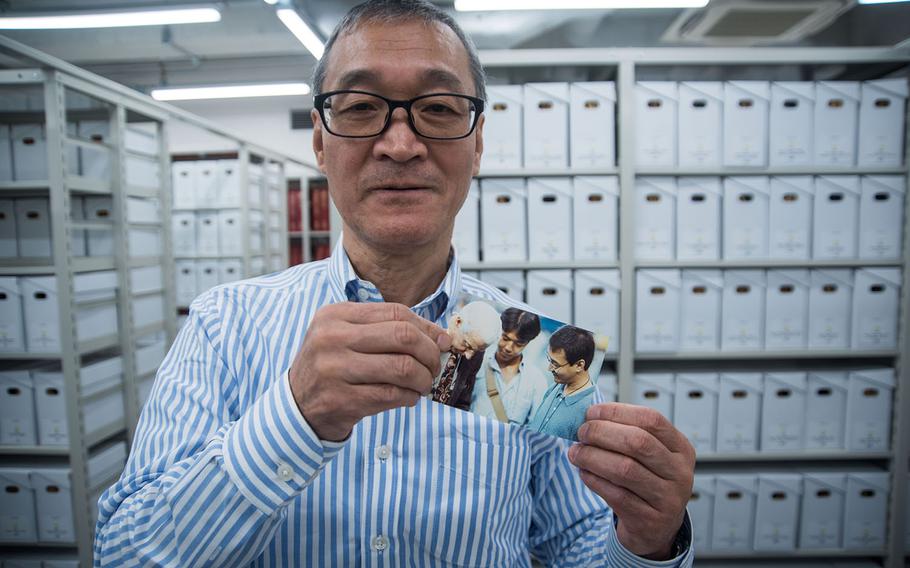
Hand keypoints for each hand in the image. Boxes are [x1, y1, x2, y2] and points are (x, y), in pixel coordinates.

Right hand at [289, 302, 450, 441]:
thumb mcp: (348, 337)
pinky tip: (408, 397)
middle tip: (434, 366)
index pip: (396, 312)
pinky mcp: (341, 400)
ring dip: (423, 379)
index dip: (427, 328)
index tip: (442, 342)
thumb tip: (441, 336)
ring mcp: (334, 369)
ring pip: (402, 367)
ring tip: (423, 384)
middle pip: (402, 336)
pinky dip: (409, 397)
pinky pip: (392, 395)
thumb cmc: (333, 366)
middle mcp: (331, 338)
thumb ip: (388, 330)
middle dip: (429, 353)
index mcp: (335, 315)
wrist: (296, 405)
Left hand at [568, 403, 694, 559]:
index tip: (592, 413)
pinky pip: (616, 494)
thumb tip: (589, 417)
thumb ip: (626, 434)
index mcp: (680, 448)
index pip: (651, 420)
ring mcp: (667, 498)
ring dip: (593, 457)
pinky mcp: (649, 519)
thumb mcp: (650, 456)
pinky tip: (584, 472)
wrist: (656, 527)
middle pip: (638, 442)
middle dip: (602, 433)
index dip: (618, 412)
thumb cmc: (647, 482)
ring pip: (625, 469)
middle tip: (581, 433)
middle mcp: (679, 472)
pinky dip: (595, 480)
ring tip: (576, 453)